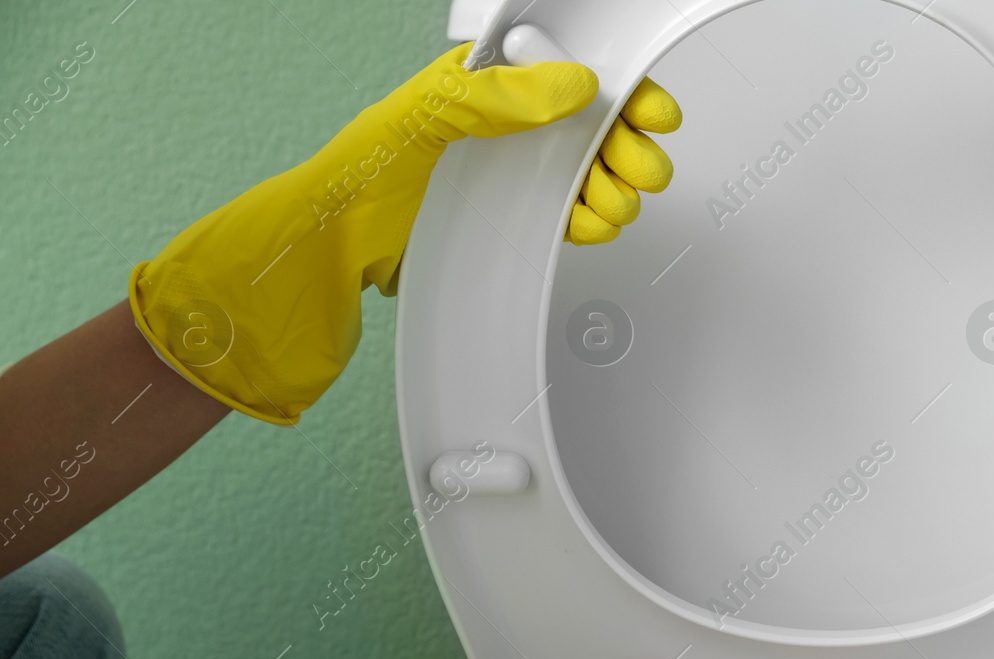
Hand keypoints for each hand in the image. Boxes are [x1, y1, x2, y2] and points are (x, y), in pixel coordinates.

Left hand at [128, 44, 680, 424]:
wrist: (340, 249)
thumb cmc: (364, 174)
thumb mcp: (430, 116)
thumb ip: (501, 97)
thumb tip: (572, 84)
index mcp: (490, 80)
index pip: (572, 72)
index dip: (621, 90)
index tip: (651, 113)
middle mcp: (508, 123)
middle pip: (597, 127)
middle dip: (626, 148)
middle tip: (637, 167)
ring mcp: (515, 172)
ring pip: (592, 175)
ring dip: (612, 190)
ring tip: (609, 201)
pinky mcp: (515, 216)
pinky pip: (571, 216)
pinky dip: (589, 222)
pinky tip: (587, 223)